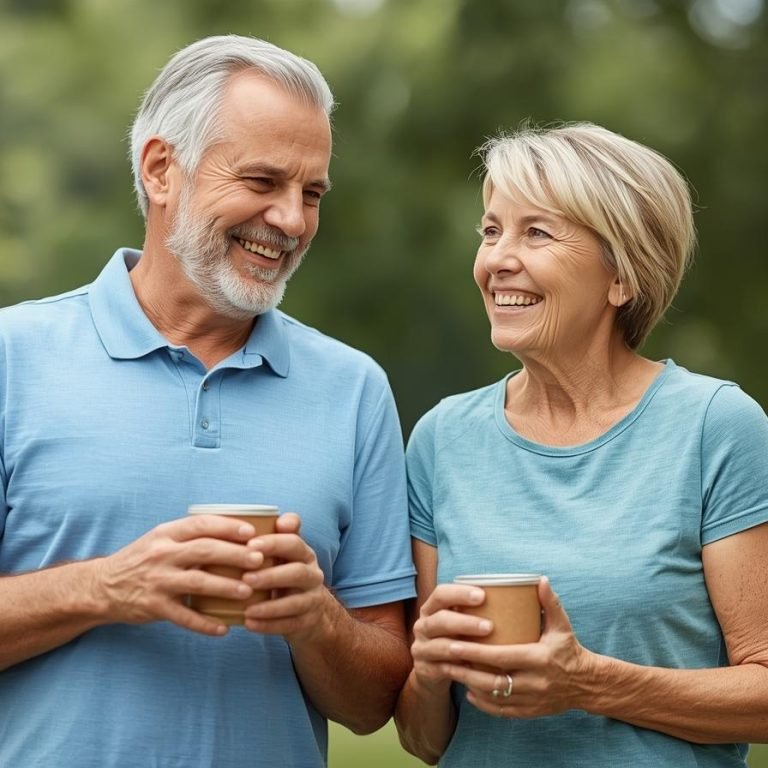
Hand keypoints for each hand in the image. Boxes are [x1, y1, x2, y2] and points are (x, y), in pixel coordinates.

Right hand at [96, 514, 259, 634]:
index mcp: (166, 534)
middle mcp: (161, 555)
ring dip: (225, 587)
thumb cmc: (143, 560)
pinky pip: (184, 617)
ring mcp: (157, 581)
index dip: (227, 526)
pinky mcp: (153, 607)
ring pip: (197, 582)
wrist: (101, 587)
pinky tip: (224, 628)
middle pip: (205, 551)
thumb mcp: (161, 539)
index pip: (201, 524)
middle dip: (235, 554)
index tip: (251, 531)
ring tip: (248, 591)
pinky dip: (205, 624)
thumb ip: (190, 536)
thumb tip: (235, 532)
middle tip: (260, 559)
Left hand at [240, 513, 330, 641]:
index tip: (250, 544)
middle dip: (271, 576)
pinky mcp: (308, 622)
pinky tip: (249, 624)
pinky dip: (269, 625)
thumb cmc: (285, 575)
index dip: (274, 543)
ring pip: (295, 602)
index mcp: (304, 554)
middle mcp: (312, 574)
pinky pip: (290, 625)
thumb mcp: (283, 554)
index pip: (294, 543)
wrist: (309, 611)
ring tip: (247, 609)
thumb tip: (279, 518)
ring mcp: (312, 599)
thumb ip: (277, 535)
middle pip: (297, 572)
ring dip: (270, 606)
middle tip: (245, 578)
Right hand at [410, 582, 493, 695]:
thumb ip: (479, 609)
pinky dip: (468, 673)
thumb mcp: (460, 621)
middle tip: (490, 626)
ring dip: (466, 648)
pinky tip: (485, 673)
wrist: (434, 670)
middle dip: (465, 622)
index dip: (460, 593)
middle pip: (440, 620)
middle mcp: (423, 626)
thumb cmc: (457, 638)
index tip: (483, 595)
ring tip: (489, 651)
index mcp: (431, 608)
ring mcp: (422, 649)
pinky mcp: (426, 671)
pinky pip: (448, 671)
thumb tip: (520, 593)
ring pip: (442, 647)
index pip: (441, 594)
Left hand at [441, 578, 593, 717]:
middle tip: (445, 658)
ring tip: (452, 672)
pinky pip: (502, 711)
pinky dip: (483, 703)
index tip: (454, 643)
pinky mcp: (530, 712)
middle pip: (492, 681)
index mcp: (539, 659)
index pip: (501, 657)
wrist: (587, 684)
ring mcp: (532, 700)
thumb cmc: (569, 649)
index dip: (475, 652)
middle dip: (465, 671)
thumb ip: (550, 602)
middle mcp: (534, 683)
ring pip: (494, 697)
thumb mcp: (562, 625)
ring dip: (470, 686)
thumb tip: (539, 579)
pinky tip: (469, 691)